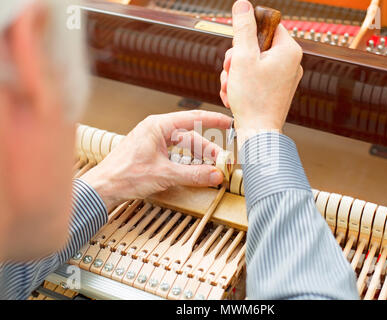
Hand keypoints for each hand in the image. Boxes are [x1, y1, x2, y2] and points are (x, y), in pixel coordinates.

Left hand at [81, 110, 231, 210]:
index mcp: (158, 126)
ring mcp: (153, 142)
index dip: (213, 121)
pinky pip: (175, 154)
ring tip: (212, 169)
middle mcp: (156, 130)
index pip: (192, 118)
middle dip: (208, 149)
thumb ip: (193, 174)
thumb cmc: (124, 176)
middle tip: (222, 162)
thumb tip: (215, 174)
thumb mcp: (165, 174)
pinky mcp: (151, 154)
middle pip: (190, 136)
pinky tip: (195, 171)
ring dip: (198, 158)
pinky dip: (187, 162)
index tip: (228, 123)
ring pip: (183, 147)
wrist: (102, 188)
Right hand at [220, 0, 302, 146]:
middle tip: (230, 71)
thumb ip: (242, 29)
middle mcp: (291, 63)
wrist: (258, 133)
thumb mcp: (243, 58)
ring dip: (235, 74)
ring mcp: (284, 78)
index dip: (247, 34)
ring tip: (230, 88)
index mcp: (289, 50)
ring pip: (252, 63)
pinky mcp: (275, 91)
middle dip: (236, 59)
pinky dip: (241, 85)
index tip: (237, 49)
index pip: (267, 25)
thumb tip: (243, 4)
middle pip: (256, 46)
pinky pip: (255, 79)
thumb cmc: (253, 99)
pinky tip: (233, 97)